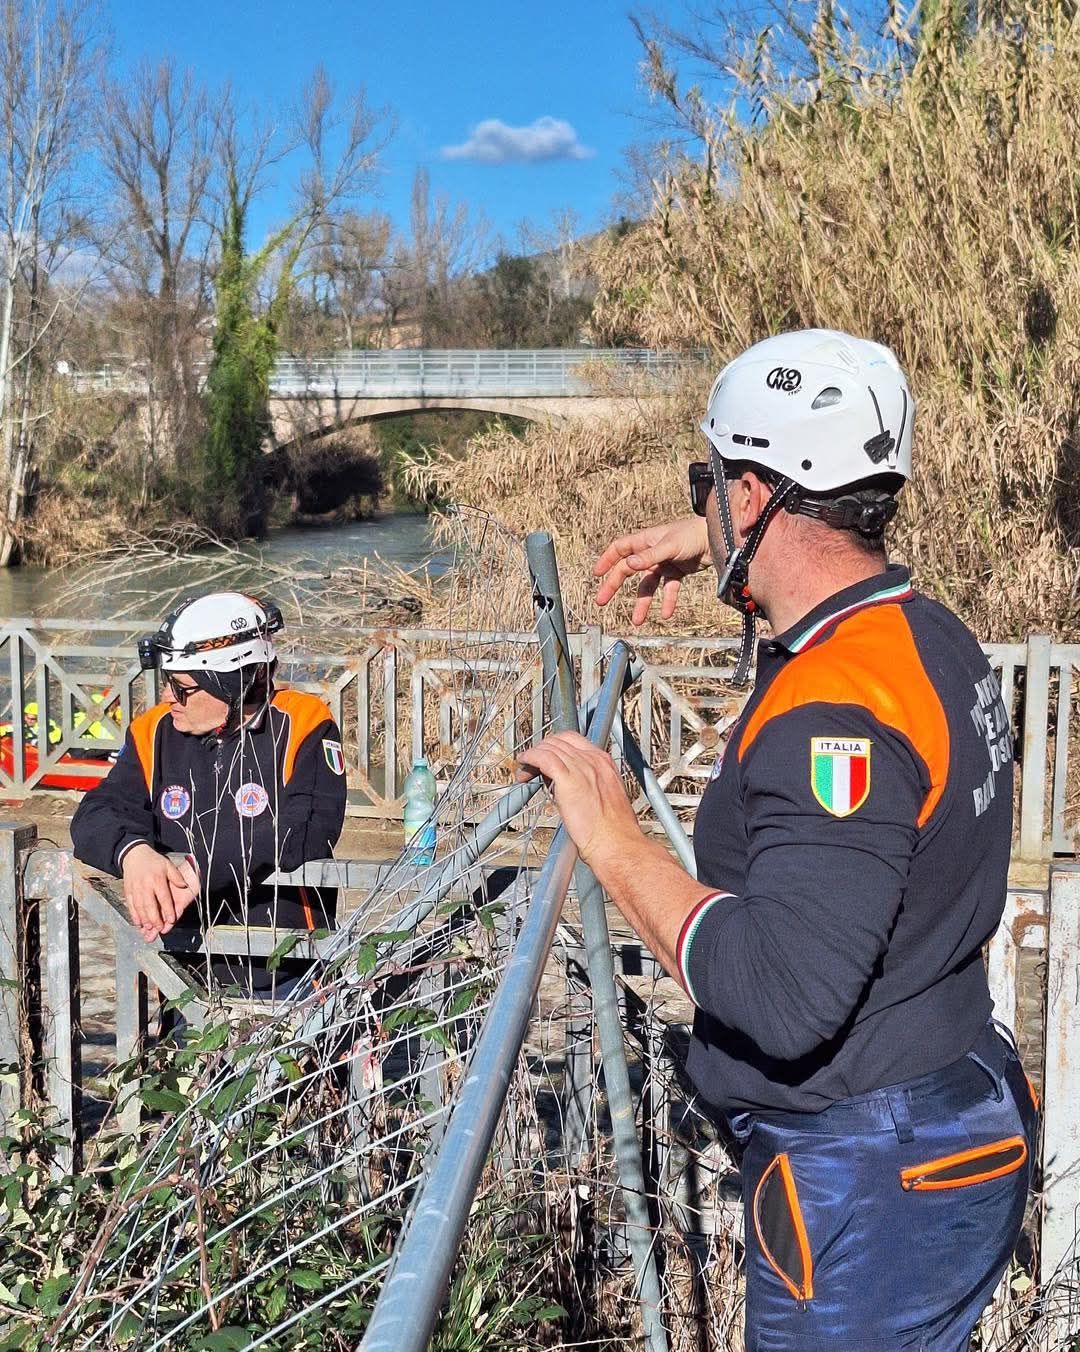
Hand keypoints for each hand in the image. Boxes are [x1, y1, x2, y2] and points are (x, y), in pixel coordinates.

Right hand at [120, 844, 195, 940]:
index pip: (164, 897)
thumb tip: (185, 886)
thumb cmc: (154, 861)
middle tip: (159, 928)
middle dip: (155, 918)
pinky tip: (138, 923)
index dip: (168, 909)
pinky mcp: (128, 891)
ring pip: (139, 907)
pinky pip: (130, 905)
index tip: (171, 919)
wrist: (134, 855)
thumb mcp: (168, 865)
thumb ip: (176, 876)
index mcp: (157, 879)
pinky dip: (134, 915)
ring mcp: (135, 889)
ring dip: (144, 919)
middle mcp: (145, 885)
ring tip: (149, 928)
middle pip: (150, 905)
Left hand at [515, 731, 643, 870]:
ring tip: (525, 769)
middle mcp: (593, 761)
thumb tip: (564, 784)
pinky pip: (544, 758)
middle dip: (542, 750)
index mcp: (604, 763)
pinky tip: (525, 763)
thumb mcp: (604, 797)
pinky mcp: (569, 780)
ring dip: (533, 755)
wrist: (616, 843)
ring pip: (550, 748)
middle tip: (532, 766)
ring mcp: (582, 768)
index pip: (573, 740)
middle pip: (559, 742)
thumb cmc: (612, 831)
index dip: (555, 746)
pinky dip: (531, 757)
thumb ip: (586, 784)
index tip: (546, 756)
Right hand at [593, 517, 709, 624]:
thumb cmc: (692, 534)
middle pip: (627, 570)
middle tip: (601, 601)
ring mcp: (663, 563)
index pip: (619, 549)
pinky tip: (666, 614)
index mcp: (645, 540)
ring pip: (647, 585)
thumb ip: (649, 557)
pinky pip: (668, 589)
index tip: (596, 574)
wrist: (716, 538)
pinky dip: (667, 601)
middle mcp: (651, 552)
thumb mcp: (669, 546)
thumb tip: (628, 565)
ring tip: (637, 620)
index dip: (606, 561)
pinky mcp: (676, 572)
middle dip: (614, 586)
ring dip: (642, 603)